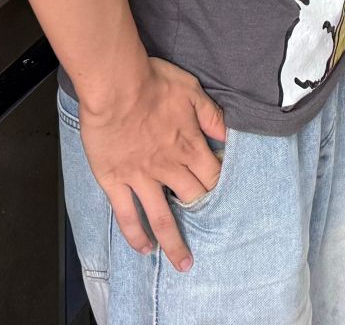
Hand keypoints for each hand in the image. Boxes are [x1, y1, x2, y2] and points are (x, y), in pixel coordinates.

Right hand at [78, 56, 227, 269]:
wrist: (115, 84)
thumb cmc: (152, 82)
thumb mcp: (192, 90)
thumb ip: (212, 116)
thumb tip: (229, 136)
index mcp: (189, 145)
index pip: (213, 177)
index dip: (222, 188)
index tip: (226, 199)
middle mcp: (169, 167)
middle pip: (193, 200)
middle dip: (206, 219)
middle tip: (213, 236)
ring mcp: (141, 177)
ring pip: (162, 218)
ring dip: (174, 243)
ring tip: (184, 263)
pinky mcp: (115, 180)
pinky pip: (127, 214)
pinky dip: (136, 235)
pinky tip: (145, 249)